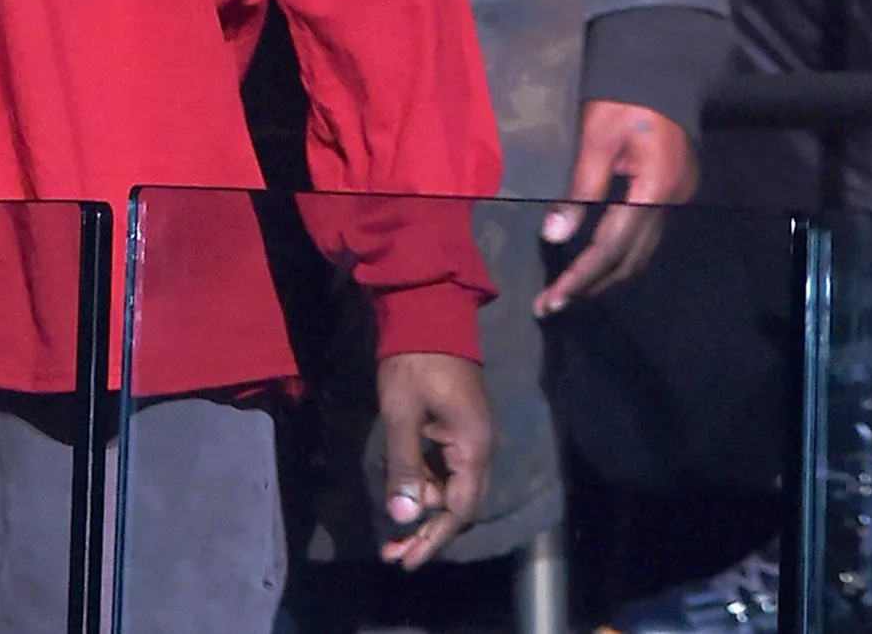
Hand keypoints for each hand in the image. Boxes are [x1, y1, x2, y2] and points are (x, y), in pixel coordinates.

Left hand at [375, 351, 492, 569]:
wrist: (429, 310)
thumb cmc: (415, 361)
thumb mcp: (403, 413)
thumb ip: (405, 466)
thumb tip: (403, 518)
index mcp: (473, 447)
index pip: (459, 510)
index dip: (434, 539)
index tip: (407, 561)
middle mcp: (480, 447)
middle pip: (458, 504)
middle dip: (427, 530)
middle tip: (394, 551)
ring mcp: (470, 436)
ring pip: (450, 486)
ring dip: (423, 505)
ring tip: (392, 526)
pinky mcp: (457, 425)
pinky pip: (444, 466)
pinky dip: (424, 482)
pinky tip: (402, 490)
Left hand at [534, 100, 697, 316]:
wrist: (662, 68)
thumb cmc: (624, 97)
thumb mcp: (596, 137)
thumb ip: (580, 188)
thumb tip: (554, 235)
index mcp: (654, 189)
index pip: (612, 246)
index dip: (580, 276)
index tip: (551, 300)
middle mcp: (670, 203)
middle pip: (629, 260)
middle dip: (589, 285)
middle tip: (551, 305)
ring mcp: (676, 200)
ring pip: (640, 254)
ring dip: (605, 275)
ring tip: (568, 291)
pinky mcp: (671, 194)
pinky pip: (644, 237)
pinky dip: (619, 254)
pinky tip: (596, 259)